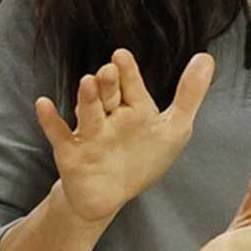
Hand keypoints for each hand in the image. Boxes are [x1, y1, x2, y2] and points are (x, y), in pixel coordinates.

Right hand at [35, 50, 213, 228]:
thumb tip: (206, 57)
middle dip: (108, 83)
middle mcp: (109, 115)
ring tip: (87, 82)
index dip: (128, 72)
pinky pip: (58, 136)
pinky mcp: (71, 154)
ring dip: (86, 99)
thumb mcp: (173, 128)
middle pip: (108, 96)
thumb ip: (189, 95)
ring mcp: (89, 133)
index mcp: (134, 107)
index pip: (131, 86)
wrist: (109, 194)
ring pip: (88, 114)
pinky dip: (50, 121)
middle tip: (108, 71)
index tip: (122, 56)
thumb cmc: (142, 158)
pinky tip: (43, 104)